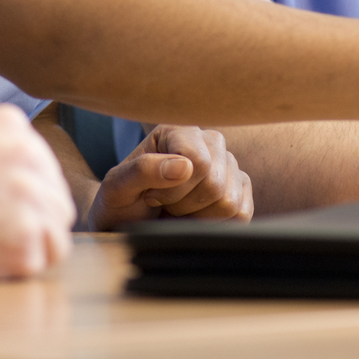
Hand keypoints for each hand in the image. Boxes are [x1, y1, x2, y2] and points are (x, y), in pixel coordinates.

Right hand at [0, 104, 74, 278]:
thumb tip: (14, 156)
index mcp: (11, 125)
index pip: (43, 167)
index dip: (22, 194)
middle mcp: (29, 154)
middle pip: (55, 197)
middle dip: (31, 219)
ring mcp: (29, 197)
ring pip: (56, 229)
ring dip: (30, 244)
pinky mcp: (22, 239)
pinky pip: (43, 259)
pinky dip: (19, 267)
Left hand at [83, 125, 252, 230]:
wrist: (129, 223)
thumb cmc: (122, 202)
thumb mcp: (117, 187)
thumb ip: (143, 170)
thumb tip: (185, 166)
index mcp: (179, 132)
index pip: (198, 163)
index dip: (173, 190)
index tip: (150, 195)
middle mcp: (209, 142)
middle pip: (215, 184)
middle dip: (183, 206)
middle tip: (163, 205)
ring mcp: (228, 165)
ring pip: (229, 202)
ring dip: (198, 217)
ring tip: (178, 210)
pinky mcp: (240, 189)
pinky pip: (242, 214)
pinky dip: (215, 225)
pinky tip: (195, 218)